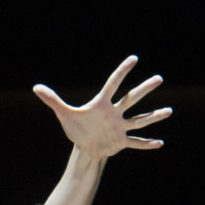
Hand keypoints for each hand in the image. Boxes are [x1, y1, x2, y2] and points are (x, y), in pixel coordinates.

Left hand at [33, 57, 169, 157]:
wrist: (85, 146)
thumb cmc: (77, 127)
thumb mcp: (64, 114)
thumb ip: (53, 100)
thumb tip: (35, 88)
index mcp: (102, 104)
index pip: (113, 84)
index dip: (122, 72)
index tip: (134, 58)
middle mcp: (115, 113)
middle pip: (131, 99)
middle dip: (144, 89)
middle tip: (159, 78)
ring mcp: (120, 127)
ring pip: (139, 120)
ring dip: (153, 117)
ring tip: (168, 111)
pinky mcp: (121, 141)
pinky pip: (136, 142)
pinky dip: (146, 144)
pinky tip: (160, 144)